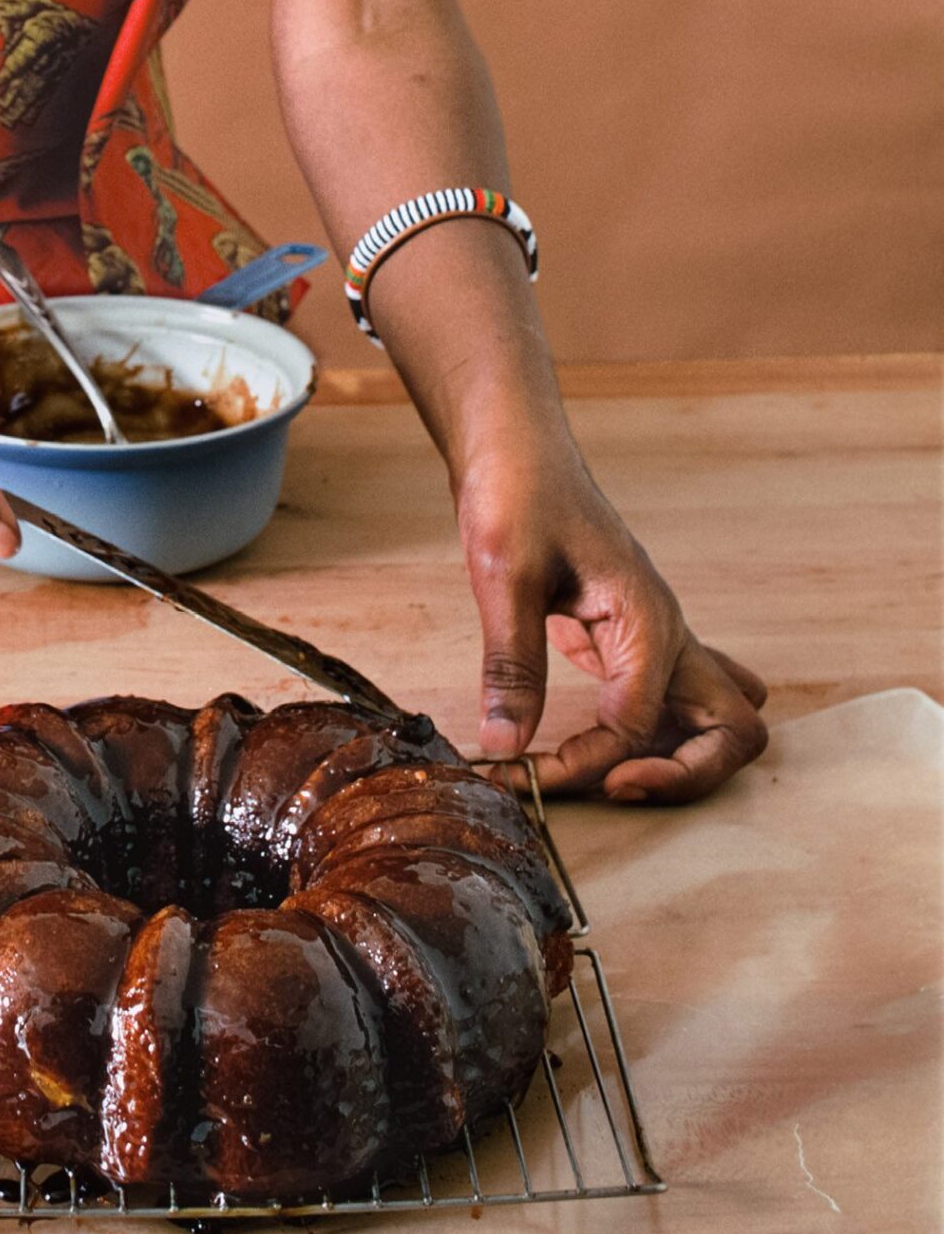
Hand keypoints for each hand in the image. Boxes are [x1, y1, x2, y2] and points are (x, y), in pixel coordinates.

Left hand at [454, 432, 767, 802]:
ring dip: (676, 764)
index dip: (585, 763)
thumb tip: (504, 747)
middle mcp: (668, 633)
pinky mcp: (632, 641)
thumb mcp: (504, 574)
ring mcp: (657, 638)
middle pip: (730, 733)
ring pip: (713, 723)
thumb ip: (511, 663)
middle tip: (606, 789)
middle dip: (680, 779)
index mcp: (647, 619)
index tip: (524, 775)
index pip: (637, 728)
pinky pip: (671, 706)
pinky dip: (650, 741)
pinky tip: (596, 749)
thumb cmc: (516, 491)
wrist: (516, 444)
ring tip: (600, 778)